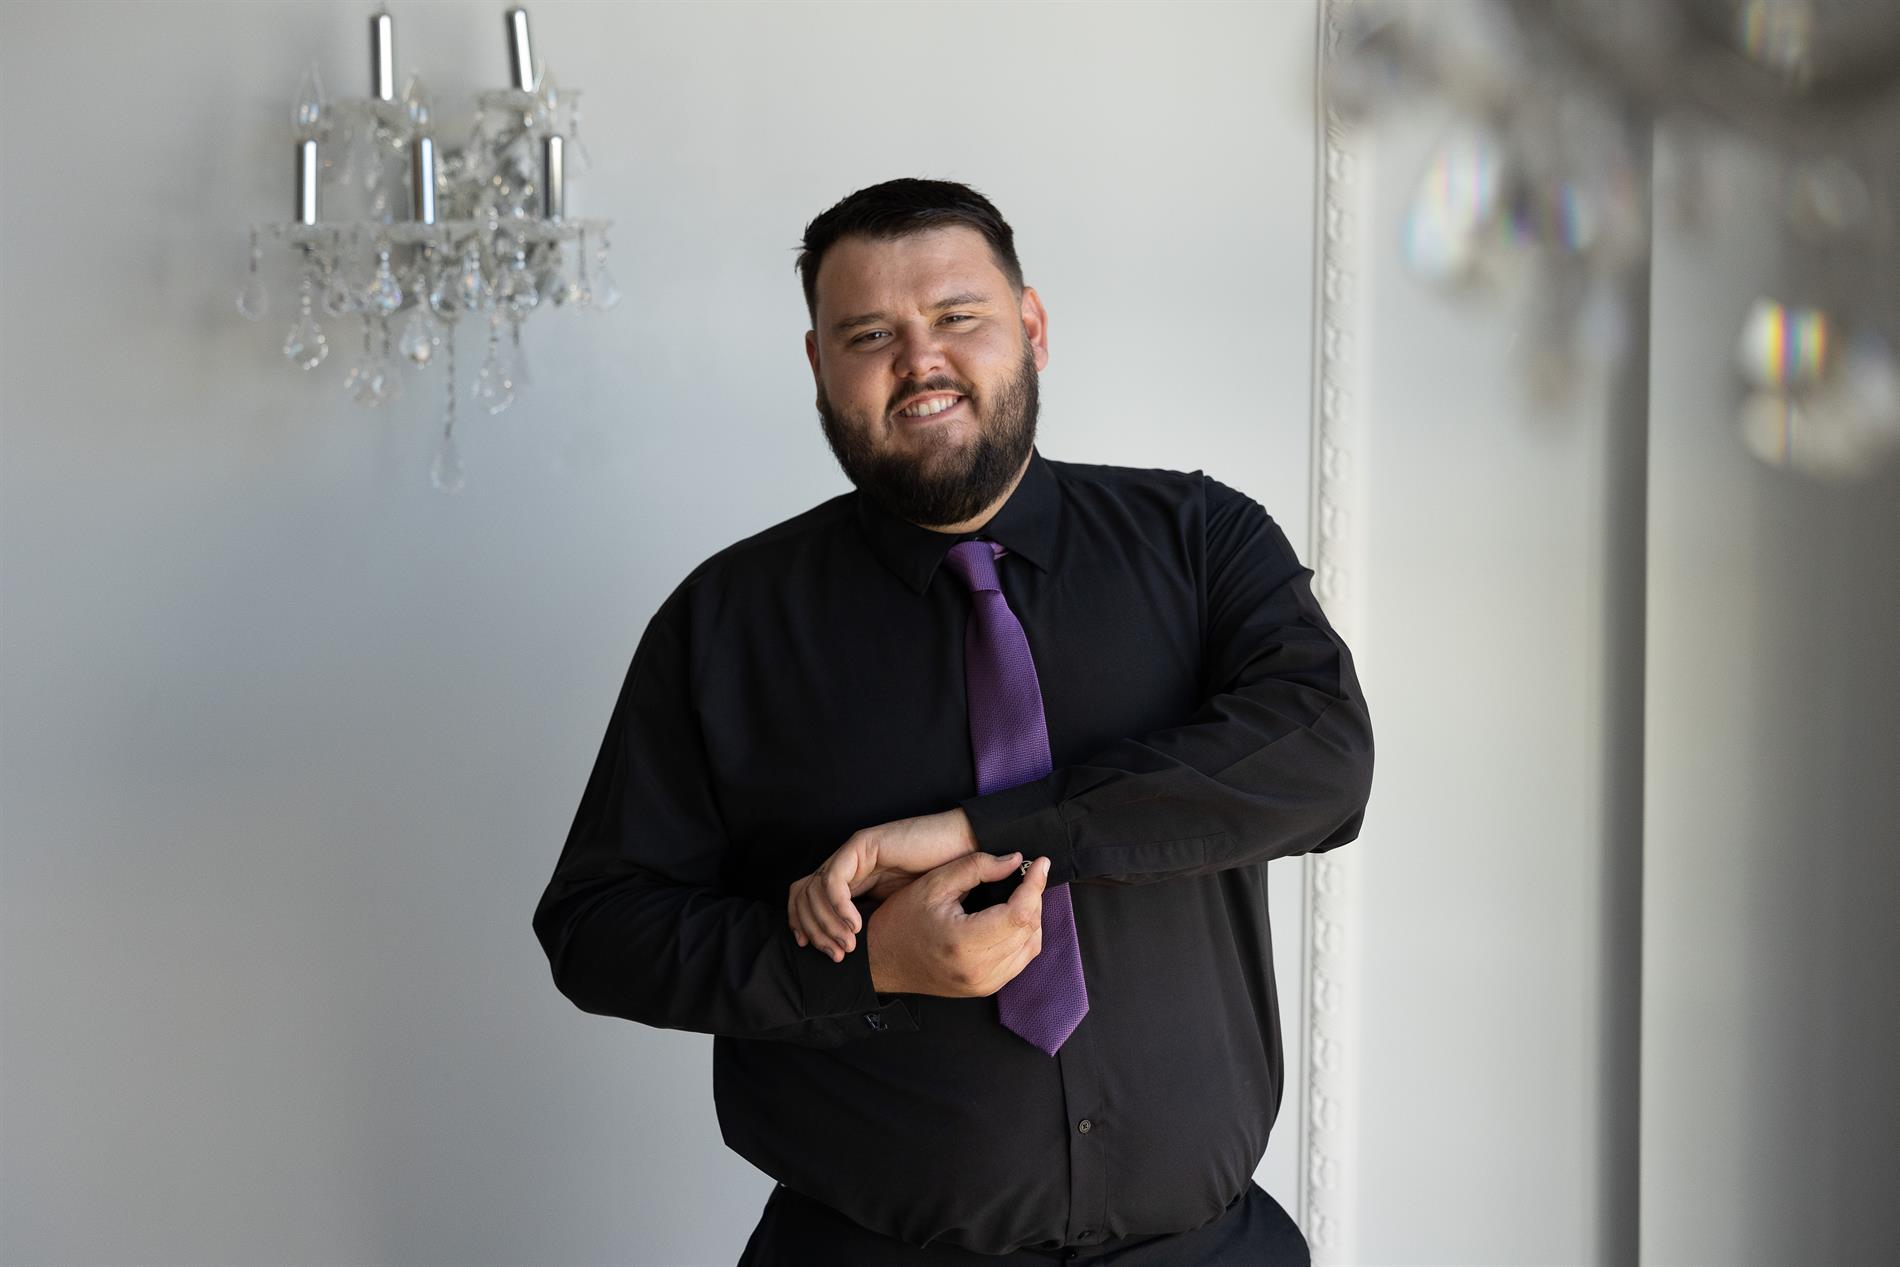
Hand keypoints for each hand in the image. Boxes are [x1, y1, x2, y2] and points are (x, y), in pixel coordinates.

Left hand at [787, 808, 979, 961]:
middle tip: (838, 955)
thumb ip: (870, 922)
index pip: (805, 901)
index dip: (804, 926)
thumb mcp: (897, 912)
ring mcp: (851, 853)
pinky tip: (857, 924)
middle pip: (803, 898)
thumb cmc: (939, 886)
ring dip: (828, 924)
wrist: (965, 853)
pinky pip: (834, 879)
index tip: (819, 952)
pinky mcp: (862, 844)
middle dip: (815, 932)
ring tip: (850, 944)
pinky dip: (840, 906)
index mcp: (851, 880)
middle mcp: (846, 865)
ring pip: (813, 891)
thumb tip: (843, 951)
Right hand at [866, 851, 1048, 996]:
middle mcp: (978, 969)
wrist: (881, 959)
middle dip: (1035, 896)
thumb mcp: (933, 884)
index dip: (1035, 885)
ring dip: (1032, 917)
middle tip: (1030, 874)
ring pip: (1031, 946)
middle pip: (1029, 928)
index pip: (1019, 913)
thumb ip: (976, 867)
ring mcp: (983, 983)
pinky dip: (1024, 937)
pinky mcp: (985, 988)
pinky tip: (1013, 918)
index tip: (1041, 863)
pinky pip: (1020, 960)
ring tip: (1022, 894)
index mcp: (964, 942)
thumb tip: (1015, 860)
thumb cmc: (902, 920)